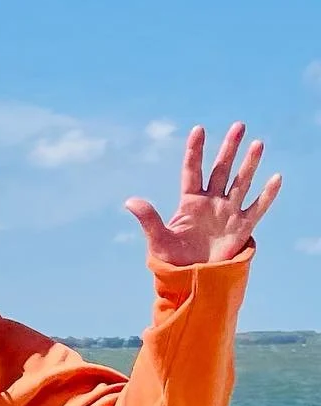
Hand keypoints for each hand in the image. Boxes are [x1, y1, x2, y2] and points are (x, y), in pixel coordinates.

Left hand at [126, 124, 280, 267]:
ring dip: (250, 164)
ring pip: (241, 183)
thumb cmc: (172, 260)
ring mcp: (228, 213)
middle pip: (221, 170)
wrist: (192, 280)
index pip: (192, 171)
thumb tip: (129, 201)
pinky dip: (267, 195)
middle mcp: (211, 202)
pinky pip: (257, 208)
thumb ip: (148, 219)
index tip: (199, 129)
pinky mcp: (242, 228)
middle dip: (229, 148)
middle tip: (239, 125)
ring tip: (257, 143)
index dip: (195, 151)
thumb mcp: (158, 239)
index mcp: (190, 202)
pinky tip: (276, 177)